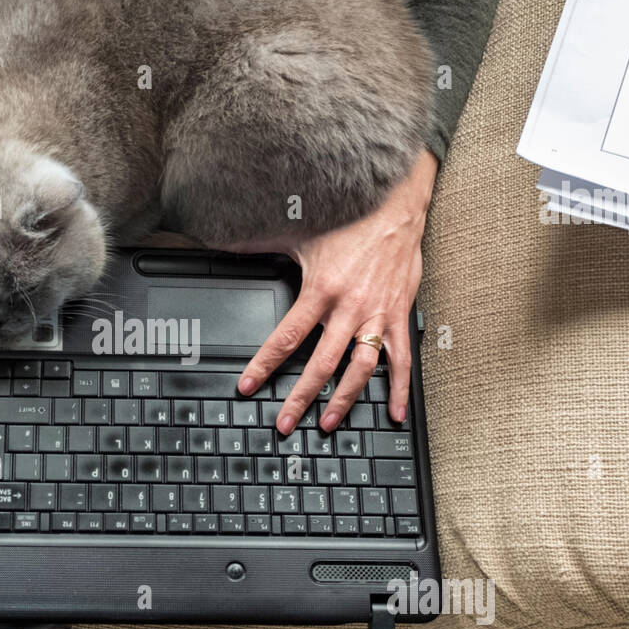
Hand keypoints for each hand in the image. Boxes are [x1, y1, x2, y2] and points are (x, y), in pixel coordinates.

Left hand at [237, 150, 438, 434]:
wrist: (397, 205)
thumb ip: (263, 242)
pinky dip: (399, 389)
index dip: (264, 365)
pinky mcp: (399, 316)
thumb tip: (227, 241)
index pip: (286, 337)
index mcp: (321, 291)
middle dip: (300, 398)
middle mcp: (350, 308)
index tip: (249, 387)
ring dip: (344, 401)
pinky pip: (401, 360)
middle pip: (321, 365)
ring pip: (359, 370)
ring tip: (328, 424)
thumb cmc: (350, 217)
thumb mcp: (302, 232)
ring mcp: (377, 316)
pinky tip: (393, 412)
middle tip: (284, 423)